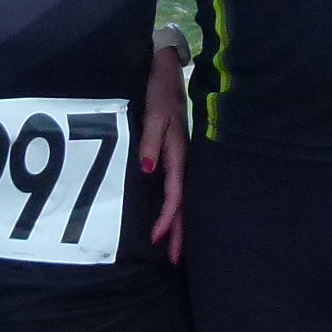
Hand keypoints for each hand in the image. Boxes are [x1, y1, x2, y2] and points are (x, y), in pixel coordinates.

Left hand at [141, 45, 190, 264]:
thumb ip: (151, 141)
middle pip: (184, 204)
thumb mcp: (154, 112)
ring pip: (185, 198)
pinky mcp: (178, 154)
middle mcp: (185, 159)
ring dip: (180, 224)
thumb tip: (146, 170)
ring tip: (176, 250)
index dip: (166, 218)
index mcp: (180, 151)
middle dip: (179, 233)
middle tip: (174, 262)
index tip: (156, 240)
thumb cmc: (160, 90)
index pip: (175, 194)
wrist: (167, 69)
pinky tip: (174, 217)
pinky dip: (178, 206)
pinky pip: (180, 187)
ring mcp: (183, 157)